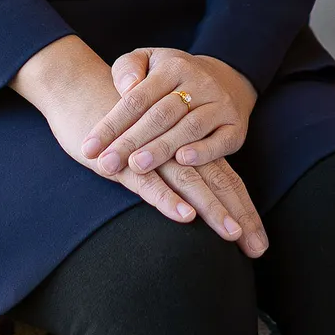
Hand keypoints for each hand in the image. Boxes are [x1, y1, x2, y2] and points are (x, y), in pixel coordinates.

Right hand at [12, 38, 266, 255]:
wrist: (75, 84)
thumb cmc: (114, 112)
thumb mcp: (150, 134)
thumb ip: (170, 156)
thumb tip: (193, 193)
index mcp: (185, 140)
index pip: (223, 176)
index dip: (243, 207)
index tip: (259, 243)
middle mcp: (174, 144)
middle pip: (214, 181)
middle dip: (237, 215)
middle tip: (257, 249)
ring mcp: (148, 151)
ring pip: (188, 182)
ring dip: (211, 208)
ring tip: (231, 235)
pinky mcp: (121, 159)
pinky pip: (148, 181)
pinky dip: (167, 198)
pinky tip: (184, 215)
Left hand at [80, 46, 257, 173]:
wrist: (225, 78)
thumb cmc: (171, 76)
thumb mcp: (148, 60)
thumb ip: (128, 68)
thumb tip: (126, 87)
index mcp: (172, 66)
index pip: (137, 97)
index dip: (111, 123)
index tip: (89, 147)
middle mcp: (198, 83)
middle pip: (160, 114)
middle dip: (131, 141)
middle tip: (107, 164)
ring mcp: (219, 105)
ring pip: (188, 128)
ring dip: (161, 149)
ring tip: (136, 166)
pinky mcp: (236, 127)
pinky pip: (221, 141)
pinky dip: (203, 151)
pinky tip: (183, 161)